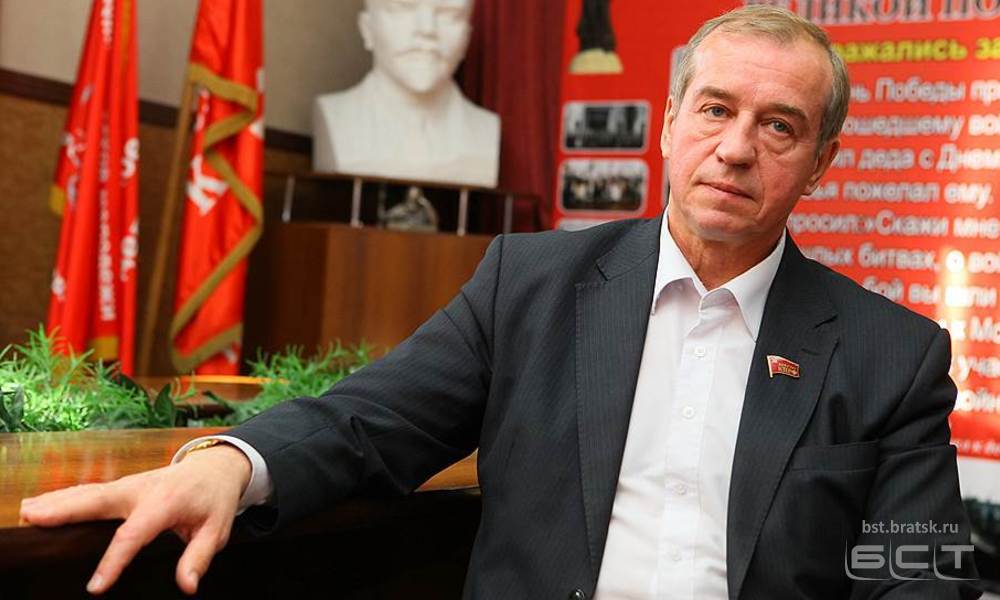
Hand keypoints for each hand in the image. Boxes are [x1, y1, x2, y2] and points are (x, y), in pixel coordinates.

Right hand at [19, 444, 251, 594]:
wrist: (215, 467)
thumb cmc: (214, 499)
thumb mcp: (216, 529)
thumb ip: (199, 557)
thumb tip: (187, 585)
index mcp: (165, 502)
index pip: (135, 534)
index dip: (115, 561)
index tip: (96, 587)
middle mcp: (141, 489)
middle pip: (99, 501)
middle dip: (67, 510)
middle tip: (34, 519)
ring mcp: (128, 485)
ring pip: (88, 493)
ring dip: (56, 501)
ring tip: (27, 512)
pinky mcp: (120, 487)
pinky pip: (88, 492)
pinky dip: (63, 497)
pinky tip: (38, 505)